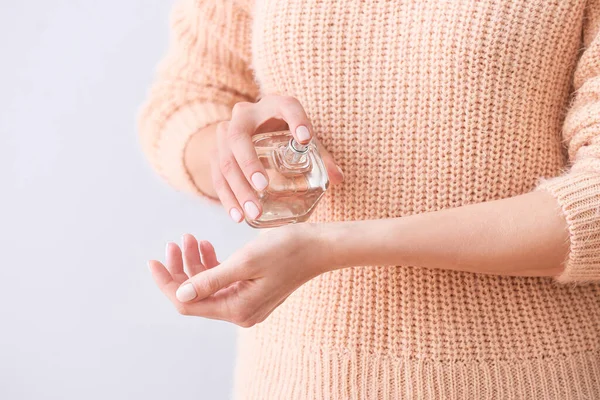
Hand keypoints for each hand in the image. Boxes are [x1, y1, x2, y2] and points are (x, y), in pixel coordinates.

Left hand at [148, 225, 329, 326]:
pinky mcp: (252, 291)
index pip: (187, 303)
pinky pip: (223, 281)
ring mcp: (247, 302)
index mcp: (237, 308)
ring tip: (191, 238)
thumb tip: (178, 293)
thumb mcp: (245, 262)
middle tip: (177, 240)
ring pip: (208, 286)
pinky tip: (207, 246)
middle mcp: (240, 312)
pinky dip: (212, 264)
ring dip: (196, 262)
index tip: (152, 260)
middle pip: (196, 294)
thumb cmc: (286, 250)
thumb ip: (210, 279)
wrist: (319, 247)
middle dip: (181, 268)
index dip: (166, 282)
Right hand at [208, 95, 343, 222]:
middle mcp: (245, 115)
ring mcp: (225, 133)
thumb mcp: (303, 139)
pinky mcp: (216, 153)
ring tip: (253, 212)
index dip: (296, 120)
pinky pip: (217, 176)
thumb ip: (320, 156)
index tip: (306, 139)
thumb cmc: (285, 132)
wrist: (251, 128)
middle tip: (263, 186)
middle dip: (250, 164)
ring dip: (238, 189)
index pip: (286, 107)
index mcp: (274, 105)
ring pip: (225, 161)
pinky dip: (227, 198)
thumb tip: (337, 178)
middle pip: (239, 138)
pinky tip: (238, 216)